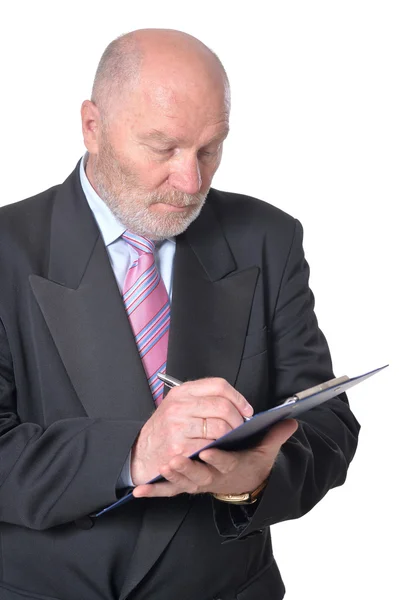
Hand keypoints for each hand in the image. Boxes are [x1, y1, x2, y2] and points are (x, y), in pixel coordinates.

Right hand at [130, 377, 253, 484]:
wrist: (140, 453)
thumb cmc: (163, 430)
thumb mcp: (177, 405)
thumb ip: (202, 400)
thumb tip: (236, 404)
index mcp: (181, 392)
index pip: (218, 385)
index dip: (238, 397)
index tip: (246, 409)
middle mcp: (179, 406)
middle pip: (222, 406)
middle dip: (238, 419)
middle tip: (240, 428)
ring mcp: (178, 427)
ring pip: (220, 427)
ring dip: (231, 436)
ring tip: (230, 440)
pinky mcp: (180, 448)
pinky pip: (211, 446)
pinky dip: (219, 449)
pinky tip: (217, 450)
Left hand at [132, 418, 297, 497]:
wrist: (242, 482)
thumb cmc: (250, 461)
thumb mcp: (266, 451)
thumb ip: (275, 435)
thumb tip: (292, 421)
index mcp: (233, 466)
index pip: (226, 463)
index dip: (217, 459)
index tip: (208, 451)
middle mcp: (214, 476)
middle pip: (201, 474)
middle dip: (188, 468)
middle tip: (175, 459)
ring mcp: (199, 482)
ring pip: (184, 482)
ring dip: (173, 476)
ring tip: (163, 467)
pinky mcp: (186, 486)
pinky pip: (169, 491)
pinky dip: (156, 491)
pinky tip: (141, 490)